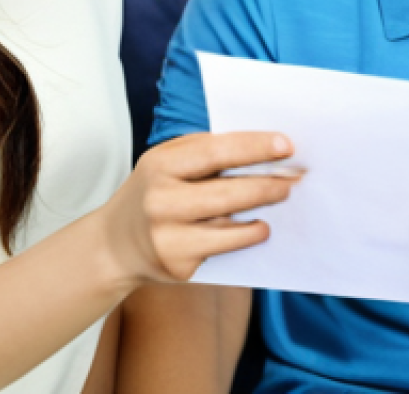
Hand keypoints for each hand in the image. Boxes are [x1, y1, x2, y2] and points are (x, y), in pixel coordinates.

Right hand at [100, 131, 298, 288]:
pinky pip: (222, 248)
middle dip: (266, 183)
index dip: (253, 147)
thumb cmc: (152, 192)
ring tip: (282, 196)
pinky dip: (246, 236)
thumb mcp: (165, 162)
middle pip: (226, 191)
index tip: (285, 144)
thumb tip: (259, 150)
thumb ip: (203, 153)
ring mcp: (167, 236)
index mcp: (159, 165)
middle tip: (294, 178)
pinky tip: (260, 228)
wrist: (114, 245)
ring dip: (261, 210)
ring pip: (228, 224)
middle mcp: (160, 200)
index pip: (214, 151)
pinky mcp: (177, 265)